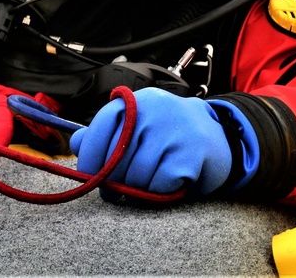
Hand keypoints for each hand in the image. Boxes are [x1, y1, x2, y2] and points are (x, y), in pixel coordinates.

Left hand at [70, 88, 231, 199]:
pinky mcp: (191, 152)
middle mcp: (154, 109)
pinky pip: (159, 184)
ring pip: (137, 174)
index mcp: (136, 101)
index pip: (102, 125)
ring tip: (147, 185)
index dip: (90, 154)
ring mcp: (174, 129)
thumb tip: (76, 143)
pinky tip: (168, 183)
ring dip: (138, 190)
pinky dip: (159, 192)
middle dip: (114, 180)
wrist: (219, 135)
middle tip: (117, 191)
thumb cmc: (168, 134)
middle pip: (117, 156)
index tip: (88, 176)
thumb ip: (106, 134)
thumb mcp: (138, 127)